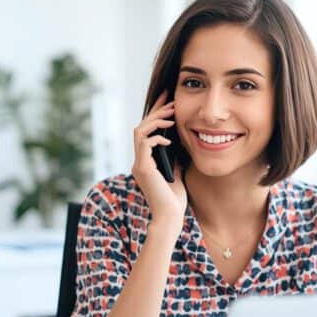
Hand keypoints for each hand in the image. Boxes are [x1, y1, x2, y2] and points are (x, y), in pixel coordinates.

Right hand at [131, 91, 187, 226]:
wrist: (170, 217)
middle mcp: (138, 161)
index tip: (168, 101)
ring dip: (156, 120)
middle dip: (156, 111)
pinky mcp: (142, 168)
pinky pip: (145, 143)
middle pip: (141, 127)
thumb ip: (173, 158)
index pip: (147, 132)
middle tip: (171, 100)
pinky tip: (170, 140)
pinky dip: (157, 137)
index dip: (156, 114)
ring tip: (172, 115)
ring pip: (139, 131)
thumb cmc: (174, 200)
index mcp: (145, 162)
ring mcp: (139, 164)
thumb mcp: (176, 173)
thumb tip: (178, 142)